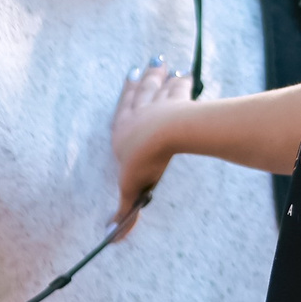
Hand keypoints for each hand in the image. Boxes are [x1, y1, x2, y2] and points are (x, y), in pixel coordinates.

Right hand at [109, 58, 187, 237]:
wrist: (164, 137)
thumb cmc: (143, 162)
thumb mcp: (132, 189)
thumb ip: (126, 211)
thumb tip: (113, 237)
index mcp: (122, 130)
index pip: (122, 110)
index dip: (126, 94)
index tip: (129, 77)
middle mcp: (138, 113)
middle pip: (141, 93)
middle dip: (144, 79)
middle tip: (149, 64)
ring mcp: (158, 105)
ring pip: (158, 87)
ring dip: (160, 77)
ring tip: (162, 64)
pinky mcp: (178, 103)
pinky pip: (180, 89)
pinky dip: (182, 82)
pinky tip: (186, 75)